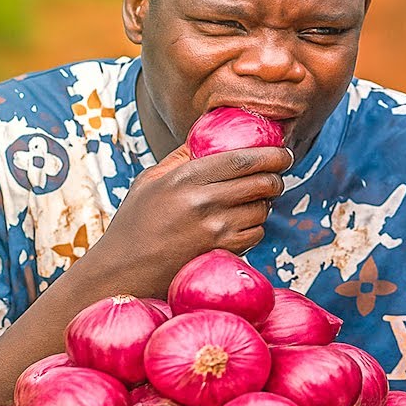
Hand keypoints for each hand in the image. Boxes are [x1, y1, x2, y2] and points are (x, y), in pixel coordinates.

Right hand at [80, 144, 292, 296]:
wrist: (123, 270)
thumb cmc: (135, 223)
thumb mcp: (150, 180)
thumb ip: (182, 157)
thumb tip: (209, 134)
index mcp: (186, 177)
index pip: (243, 159)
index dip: (271, 155)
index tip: (282, 153)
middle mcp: (204, 202)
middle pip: (262, 183)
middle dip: (275, 178)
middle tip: (274, 177)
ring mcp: (215, 230)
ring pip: (263, 209)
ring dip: (264, 203)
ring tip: (250, 202)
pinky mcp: (221, 252)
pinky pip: (257, 233)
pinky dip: (255, 227)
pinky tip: (239, 224)